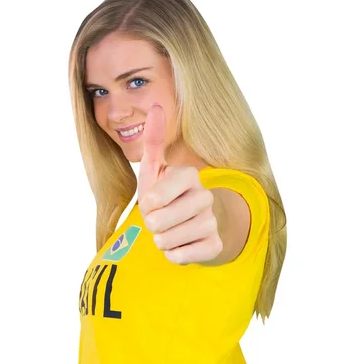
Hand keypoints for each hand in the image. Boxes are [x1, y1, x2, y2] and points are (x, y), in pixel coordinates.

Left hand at [137, 103, 222, 264]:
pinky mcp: (215, 244)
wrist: (191, 224)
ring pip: (167, 241)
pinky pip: (181, 257)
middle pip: (158, 222)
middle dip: (151, 225)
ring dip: (161, 241)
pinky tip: (182, 244)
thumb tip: (155, 106)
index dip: (147, 203)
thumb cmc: (165, 196)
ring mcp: (212, 221)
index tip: (152, 202)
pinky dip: (174, 255)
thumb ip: (154, 140)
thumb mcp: (155, 169)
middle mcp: (205, 196)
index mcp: (189, 176)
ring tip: (170, 231)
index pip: (156, 196)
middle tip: (160, 219)